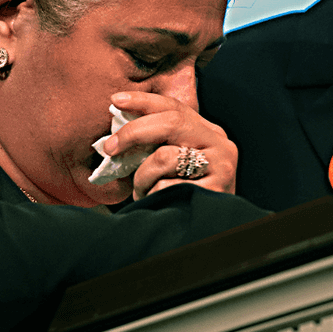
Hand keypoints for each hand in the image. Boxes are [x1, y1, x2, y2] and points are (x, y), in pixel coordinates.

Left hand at [103, 92, 236, 199]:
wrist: (210, 230)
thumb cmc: (183, 195)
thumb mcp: (172, 164)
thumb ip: (156, 144)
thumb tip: (117, 133)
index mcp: (208, 132)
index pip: (175, 107)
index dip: (143, 101)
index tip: (116, 101)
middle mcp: (220, 144)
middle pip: (172, 122)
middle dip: (134, 132)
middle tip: (110, 148)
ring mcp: (221, 166)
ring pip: (164, 157)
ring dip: (142, 177)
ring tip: (143, 191)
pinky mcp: (216, 189)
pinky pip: (168, 186)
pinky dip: (154, 195)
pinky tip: (159, 203)